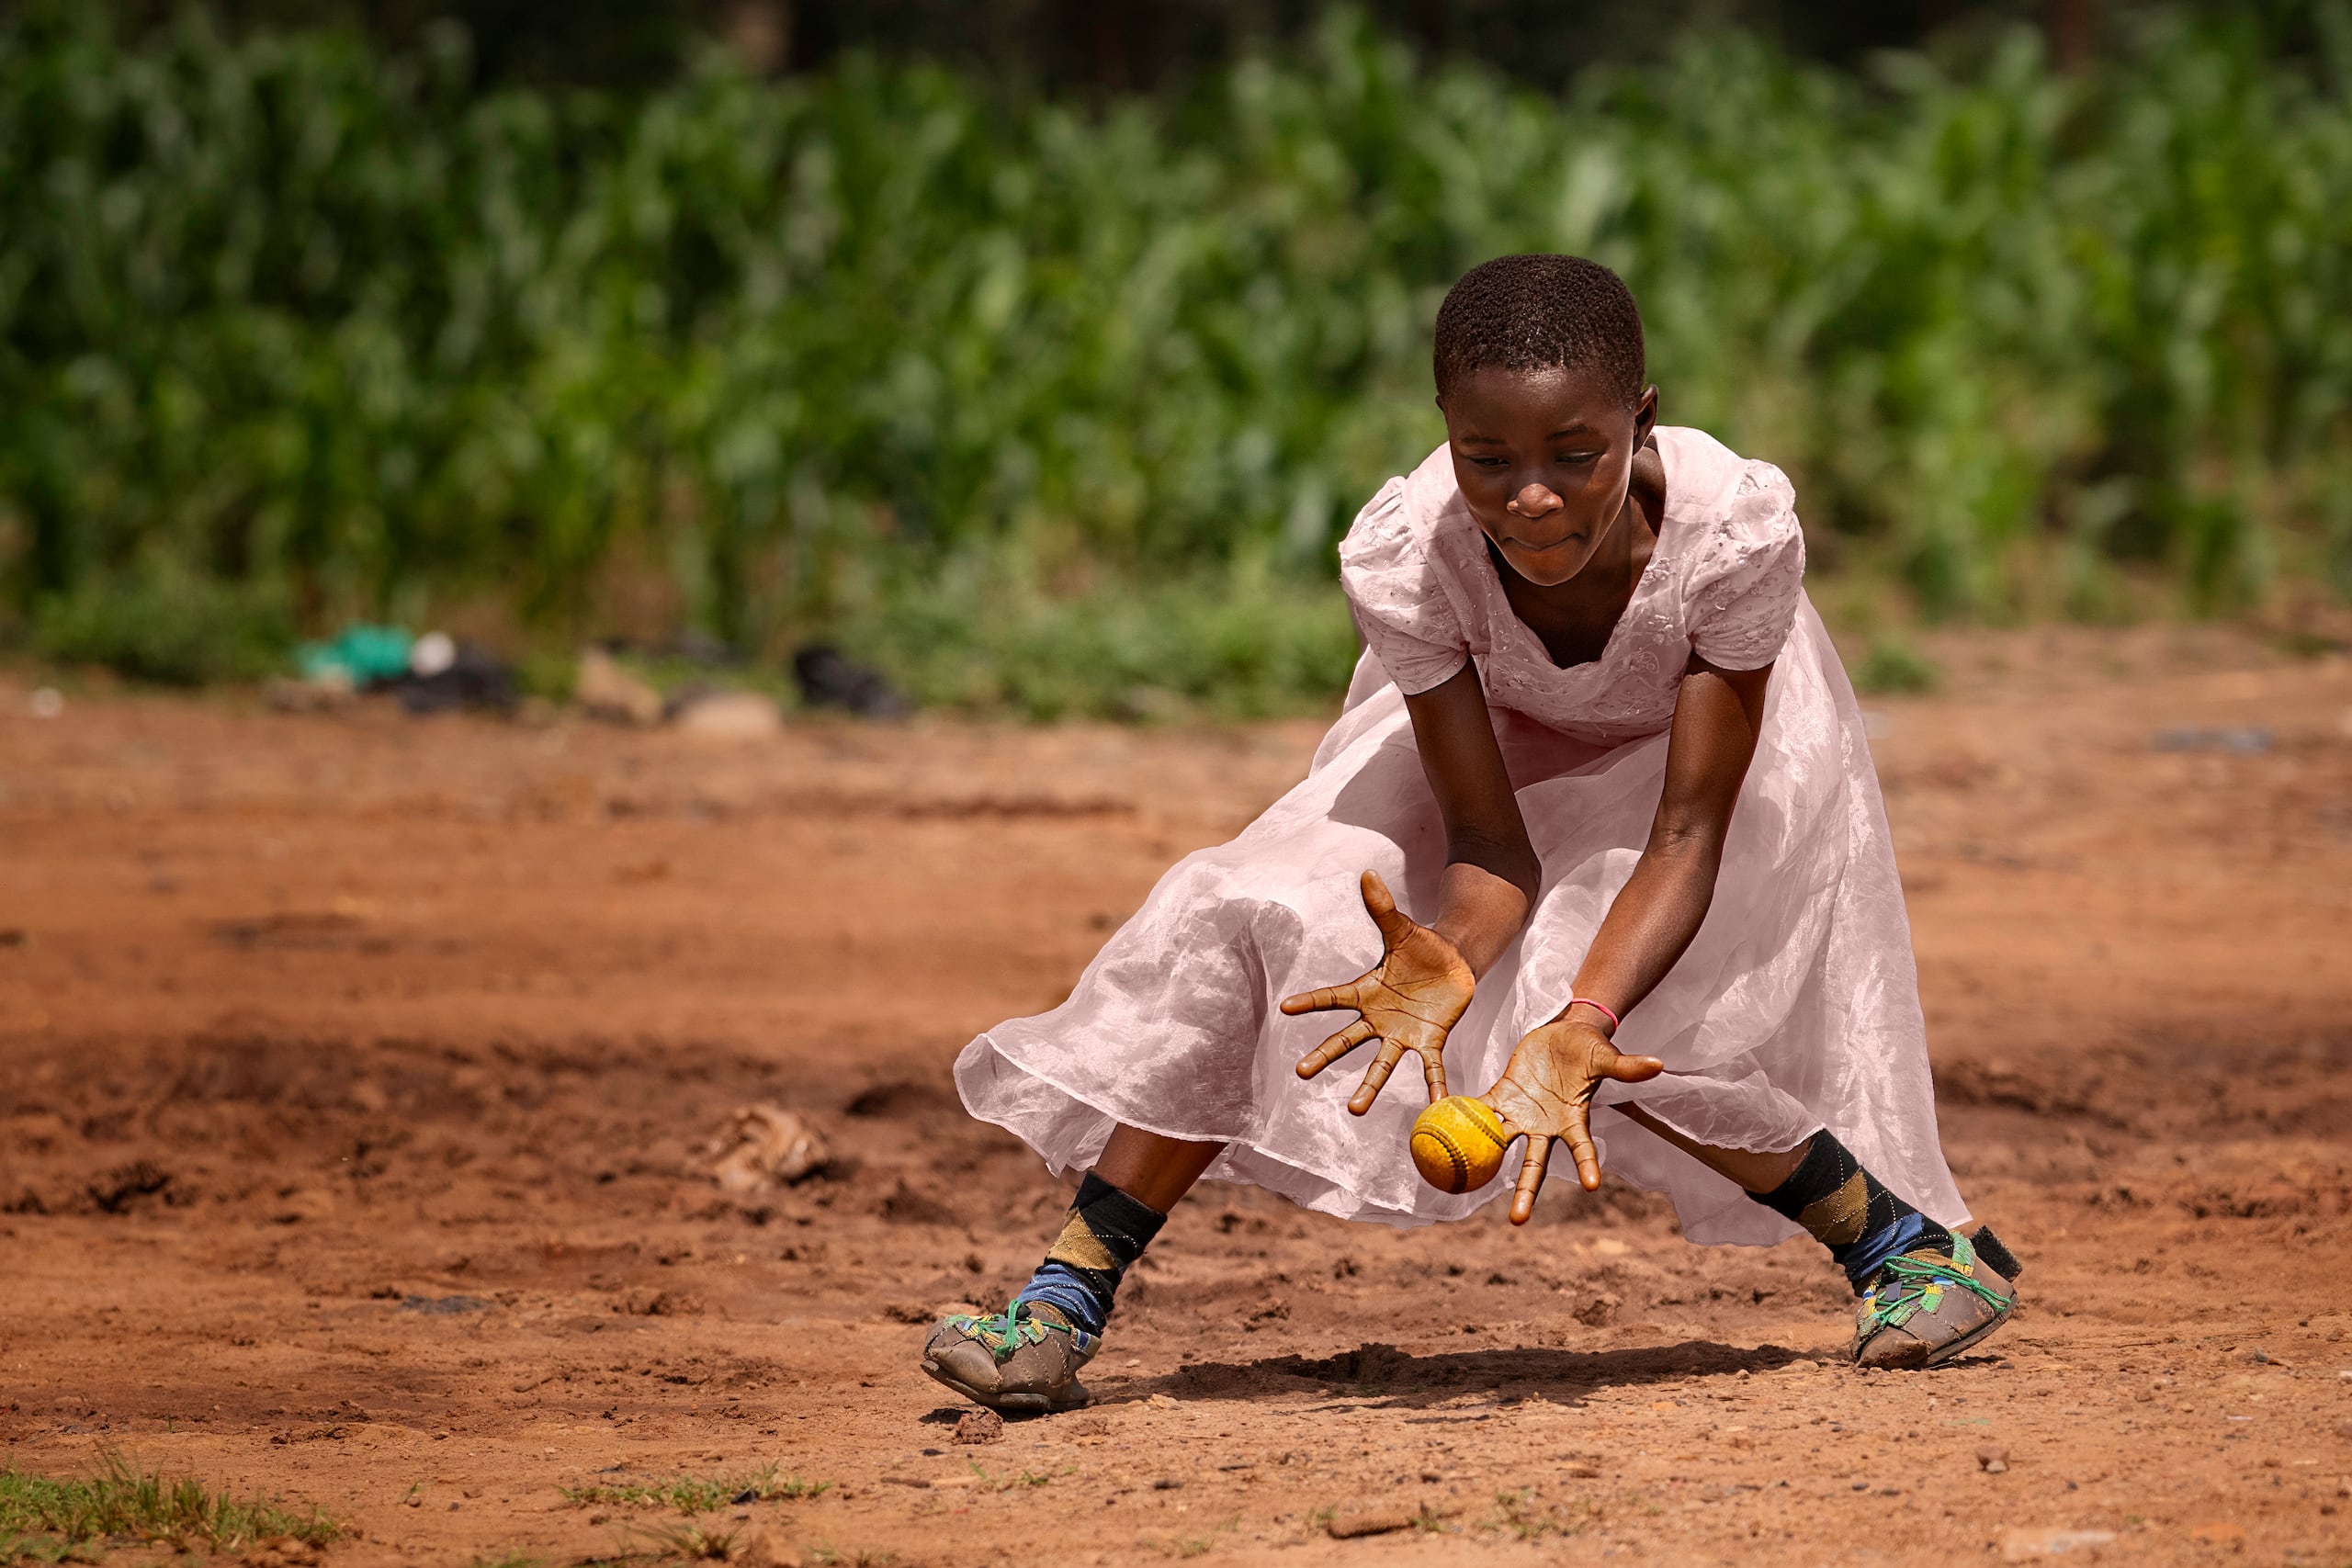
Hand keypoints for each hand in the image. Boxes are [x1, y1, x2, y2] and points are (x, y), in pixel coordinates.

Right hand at [1283, 870, 1472, 1114]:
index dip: (1310, 1002)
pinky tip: (1436, 1107)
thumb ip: (1382, 907)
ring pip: (1382, 1064)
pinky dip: (1434, 1087)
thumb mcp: (1401, 927)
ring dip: (1368, 1087)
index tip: (1285, 1007)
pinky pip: (1430, 1068)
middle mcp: (1379, 1018)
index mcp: (1367, 990)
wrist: (1453, 962)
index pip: (1332, 997)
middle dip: (1324, 1056)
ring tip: (1354, 1111)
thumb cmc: (1421, 945)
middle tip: (1300, 1072)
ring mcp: (1402, 1033)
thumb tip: (1367, 873)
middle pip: (1347, 1040)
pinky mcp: (1429, 1040)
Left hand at [1480, 1015, 1665, 1222]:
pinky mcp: (1502, 1096)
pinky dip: (1462, 1117)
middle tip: (1516, 1222)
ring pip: (1499, 1146)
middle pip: (1533, 1165)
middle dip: (1525, 1193)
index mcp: (1573, 1120)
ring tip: (1461, 1186)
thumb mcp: (1606, 1057)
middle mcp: (1544, 1126)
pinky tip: (1439, 1128)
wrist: (1564, 1033)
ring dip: (1482, 1163)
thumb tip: (1658, 1065)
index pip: (1581, 1149)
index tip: (1592, 1187)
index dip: (1587, 1165)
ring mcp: (1521, 1114)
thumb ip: (1626, 1067)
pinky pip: (1479, 1110)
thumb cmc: (1589, 1049)